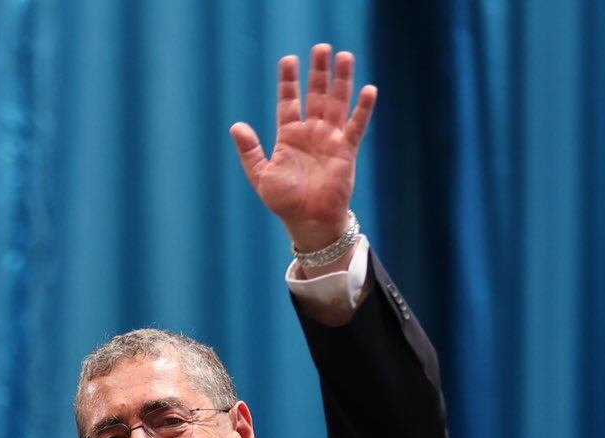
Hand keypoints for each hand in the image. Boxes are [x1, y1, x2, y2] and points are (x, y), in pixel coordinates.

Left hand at [230, 45, 376, 253]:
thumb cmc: (284, 202)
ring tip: (344, 56)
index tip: (289, 59)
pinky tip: (368, 90)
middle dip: (319, 72)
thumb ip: (249, 151)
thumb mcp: (261, 175)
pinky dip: (363, 109)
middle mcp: (311, 133)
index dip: (289, 81)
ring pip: (337, 103)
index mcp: (289, 136)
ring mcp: (330, 140)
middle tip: (321, 47)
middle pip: (316, 95)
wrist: (308, 222)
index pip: (289, 102)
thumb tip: (236, 126)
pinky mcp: (346, 151)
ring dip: (341, 81)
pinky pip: (356, 126)